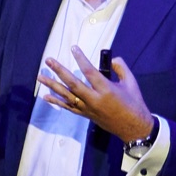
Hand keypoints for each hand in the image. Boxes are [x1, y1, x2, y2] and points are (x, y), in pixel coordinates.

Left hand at [40, 46, 155, 144]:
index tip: (73, 48)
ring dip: (52, 85)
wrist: (133, 127)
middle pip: (73, 83)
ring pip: (67, 96)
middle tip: (49, 60)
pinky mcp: (85, 115)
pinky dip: (57, 102)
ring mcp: (88, 109)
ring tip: (40, 77)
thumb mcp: (131, 82)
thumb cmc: (134, 103)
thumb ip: (120, 68)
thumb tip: (111, 59)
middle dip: (59, 71)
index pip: (90, 71)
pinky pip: (68, 108)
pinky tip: (46, 96)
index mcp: (107, 90)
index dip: (81, 59)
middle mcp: (94, 100)